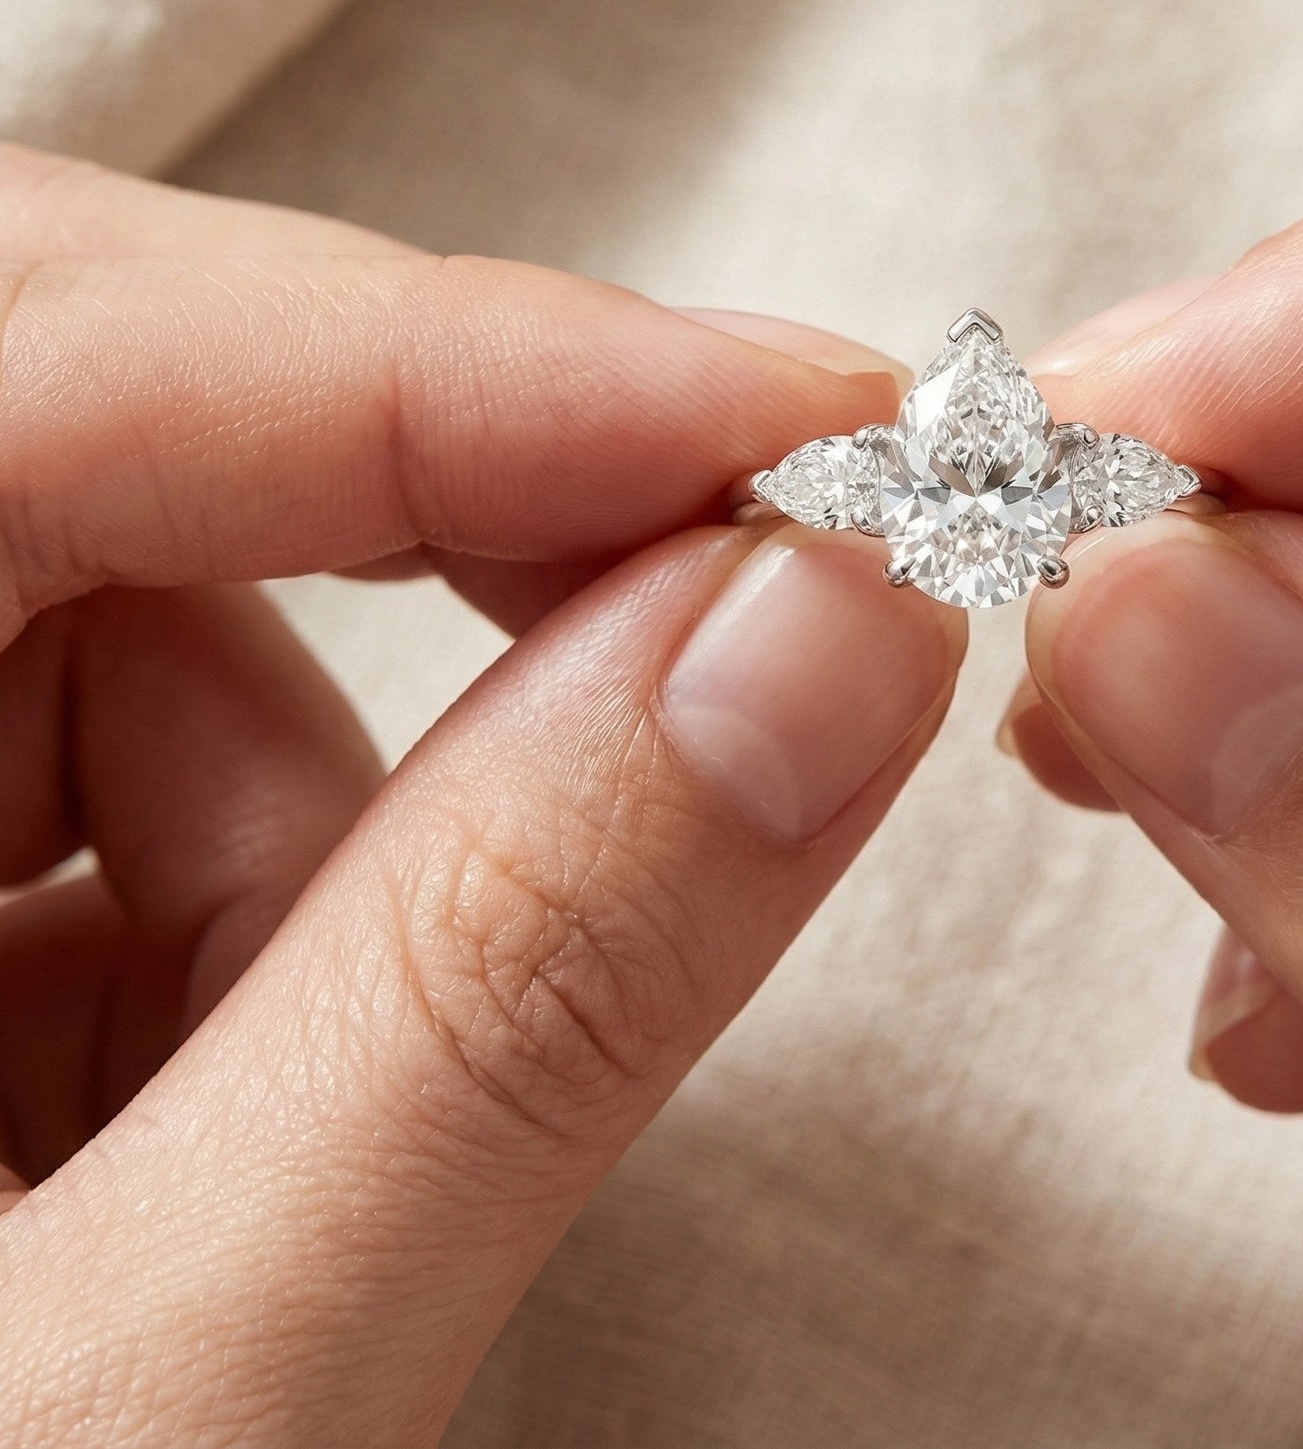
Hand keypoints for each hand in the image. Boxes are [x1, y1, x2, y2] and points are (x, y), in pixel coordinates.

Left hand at [0, 151, 964, 1443]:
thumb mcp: (151, 1426)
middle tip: (734, 636)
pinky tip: (185, 1140)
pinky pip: (91, 750)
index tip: (819, 422)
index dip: (476, 361)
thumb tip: (829, 638)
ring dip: (307, 827)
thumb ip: (508, 996)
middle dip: (440, 524)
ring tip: (292, 1131)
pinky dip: (231, 906)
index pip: (44, 354)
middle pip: (88, 402)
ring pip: (123, 604)